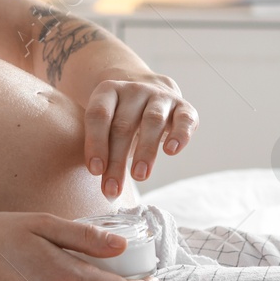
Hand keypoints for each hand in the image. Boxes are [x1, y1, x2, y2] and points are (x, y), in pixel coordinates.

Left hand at [83, 69, 198, 198]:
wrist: (149, 91)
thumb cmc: (120, 118)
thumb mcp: (104, 126)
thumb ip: (100, 150)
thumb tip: (106, 190)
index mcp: (108, 91)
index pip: (98, 115)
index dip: (96, 143)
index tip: (95, 171)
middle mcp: (134, 90)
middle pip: (123, 125)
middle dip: (117, 160)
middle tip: (112, 189)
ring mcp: (160, 96)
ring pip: (152, 121)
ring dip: (145, 150)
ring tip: (139, 176)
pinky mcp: (183, 106)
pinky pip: (184, 119)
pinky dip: (180, 134)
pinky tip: (171, 151)